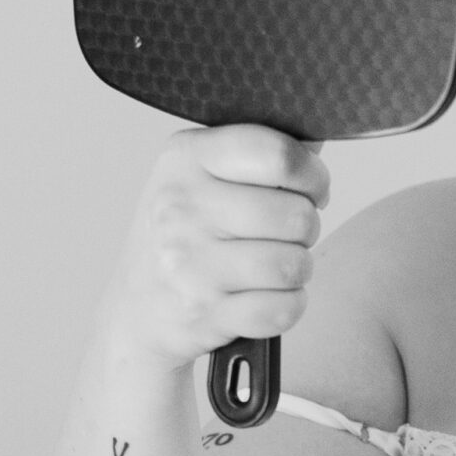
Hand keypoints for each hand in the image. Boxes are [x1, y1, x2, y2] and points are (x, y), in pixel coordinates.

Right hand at [103, 125, 329, 373]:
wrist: (137, 310)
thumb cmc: (187, 235)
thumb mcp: (203, 177)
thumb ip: (262, 156)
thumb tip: (318, 141)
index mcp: (186, 158)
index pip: (277, 154)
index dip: (313, 175)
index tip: (312, 189)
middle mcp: (180, 206)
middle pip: (296, 215)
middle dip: (306, 230)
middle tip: (284, 235)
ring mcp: (189, 263)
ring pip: (294, 265)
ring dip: (298, 271)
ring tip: (272, 267)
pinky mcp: (203, 313)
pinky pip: (284, 309)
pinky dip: (287, 307)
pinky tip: (263, 298)